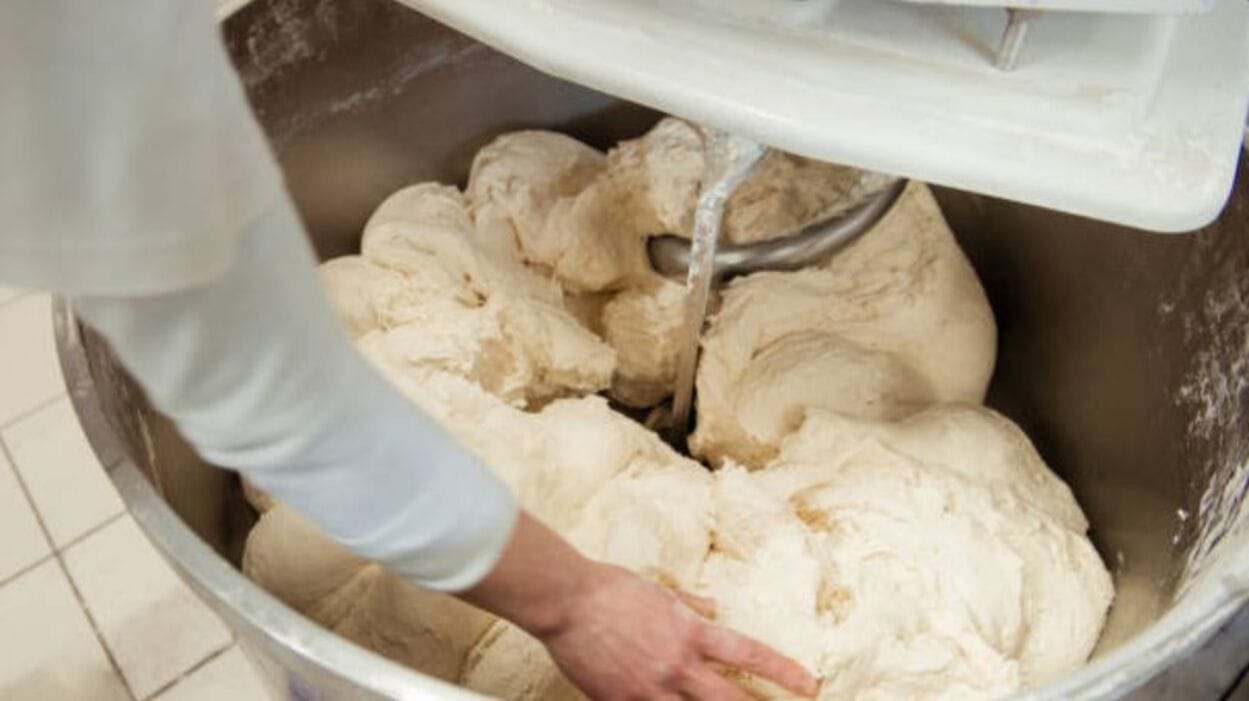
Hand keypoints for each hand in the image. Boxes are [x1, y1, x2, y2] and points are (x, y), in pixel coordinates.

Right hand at [542, 562, 817, 699]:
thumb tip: (712, 608)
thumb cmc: (610, 588)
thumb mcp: (659, 590)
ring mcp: (648, 689)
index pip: (748, 653)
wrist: (566, 600)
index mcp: (689, 632)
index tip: (808, 684)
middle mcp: (676, 665)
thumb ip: (690, 605)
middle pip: (729, 700)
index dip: (782, 672)